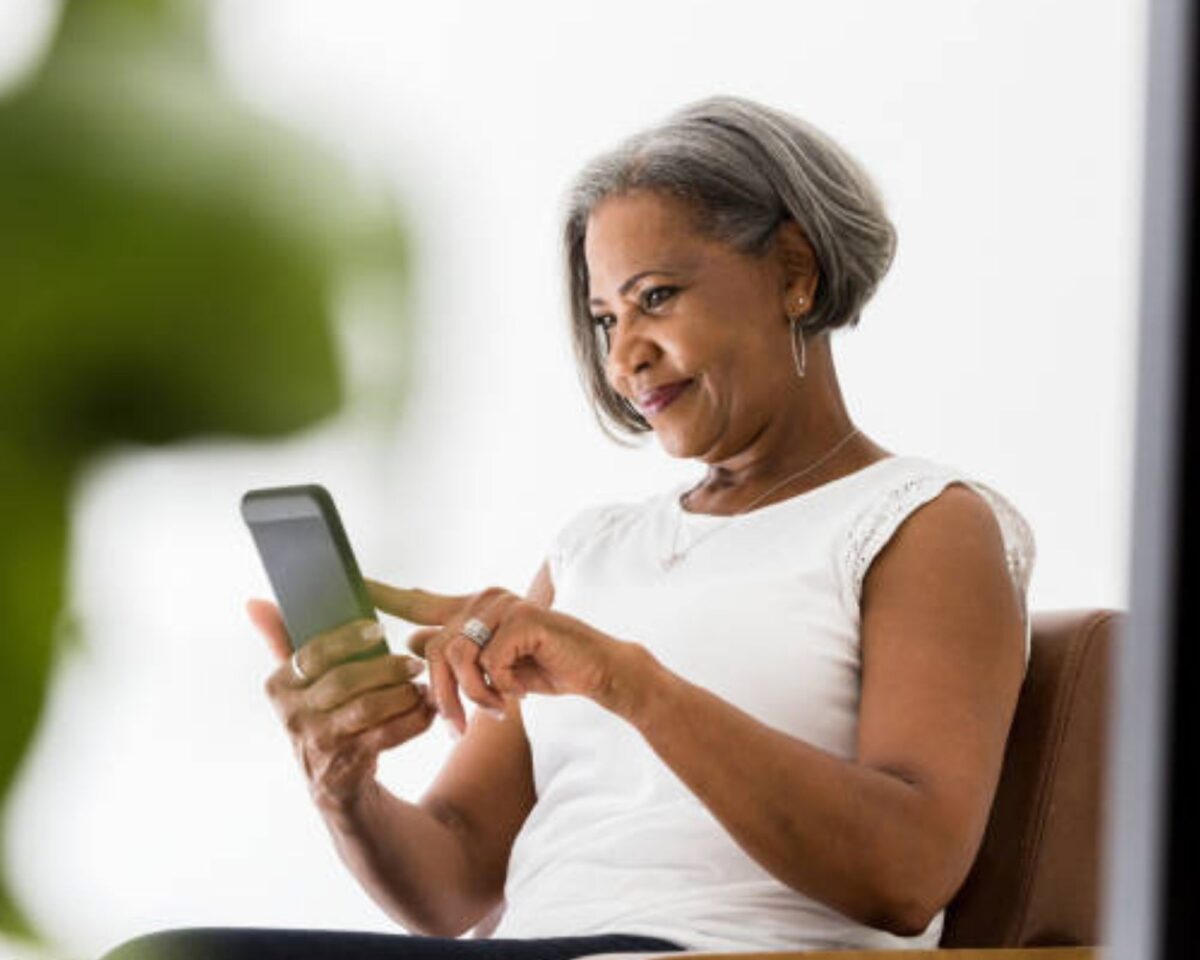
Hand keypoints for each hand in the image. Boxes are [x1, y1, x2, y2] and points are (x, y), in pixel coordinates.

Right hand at [248, 599, 435, 811]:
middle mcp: (294, 716)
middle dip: (384, 667)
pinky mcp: (348, 764)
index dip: (347, 639)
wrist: (331, 782)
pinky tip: (426, 708)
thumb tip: (254, 602)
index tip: (378, 628)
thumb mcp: (297, 683)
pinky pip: (386, 735)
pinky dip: (413, 719)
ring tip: (421, 684)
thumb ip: (280, 641)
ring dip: (402, 693)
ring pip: (367, 708)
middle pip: (344, 680)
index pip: (312, 654)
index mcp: (279, 687)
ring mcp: (320, 742)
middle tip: (413, 661)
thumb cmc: (320, 715)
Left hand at [366, 580, 630, 737]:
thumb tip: (409, 643)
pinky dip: (500, 688)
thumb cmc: (545, 668)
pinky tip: (517, 694)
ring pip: (458, 658)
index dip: (384, 594)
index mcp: (473, 607)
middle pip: (433, 649)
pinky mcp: (522, 619)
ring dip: (472, 695)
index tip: (353, 583)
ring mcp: (504, 606)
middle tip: (457, 728)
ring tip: (493, 710)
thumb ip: (455, 654)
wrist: (596, 671)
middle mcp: (485, 599)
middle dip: (441, 696)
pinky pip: (489, 663)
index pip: (419, 601)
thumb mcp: (492, 667)